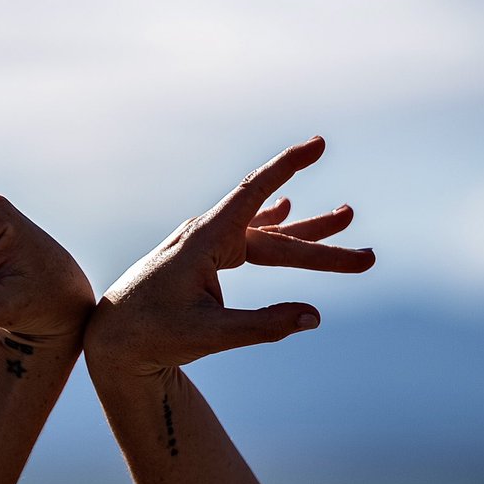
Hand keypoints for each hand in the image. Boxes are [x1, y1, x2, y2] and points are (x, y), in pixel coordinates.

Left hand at [85, 136, 373, 374]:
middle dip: (322, 245)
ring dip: (305, 232)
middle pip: (276, 234)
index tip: (319, 143)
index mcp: (207, 240)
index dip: (288, 166)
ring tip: (346, 216)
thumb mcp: (209, 336)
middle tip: (371, 259)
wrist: (112, 340)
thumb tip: (314, 316)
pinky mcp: (205, 260)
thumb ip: (262, 326)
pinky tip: (287, 211)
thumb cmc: (153, 334)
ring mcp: (207, 246)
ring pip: (266, 234)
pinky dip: (272, 225)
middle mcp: (209, 235)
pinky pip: (248, 237)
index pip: (254, 193)